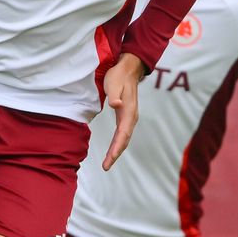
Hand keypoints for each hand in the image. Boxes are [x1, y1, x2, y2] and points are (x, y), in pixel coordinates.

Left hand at [101, 53, 145, 170]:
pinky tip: (112, 150)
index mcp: (129, 112)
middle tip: (106, 167)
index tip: (110, 158)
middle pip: (124, 140)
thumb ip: (114, 95)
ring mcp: (129, 117)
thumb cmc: (118, 76)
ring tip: (107, 163)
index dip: (117, 147)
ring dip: (116, 151)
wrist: (128, 69)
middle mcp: (131, 117)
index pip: (123, 134)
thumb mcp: (113, 83)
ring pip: (123, 139)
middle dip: (115, 154)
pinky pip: (122, 134)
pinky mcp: (126, 116)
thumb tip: (116, 105)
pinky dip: (117, 144)